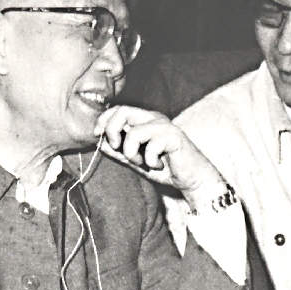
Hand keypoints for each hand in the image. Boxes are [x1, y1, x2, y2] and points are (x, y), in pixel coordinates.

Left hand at [95, 106, 226, 204]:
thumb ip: (120, 151)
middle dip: (111, 130)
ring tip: (143, 163)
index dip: (104, 120)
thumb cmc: (166, 169)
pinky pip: (150, 148)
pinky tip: (160, 165)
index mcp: (145, 120)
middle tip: (116, 148)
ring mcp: (165, 126)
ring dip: (132, 154)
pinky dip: (150, 162)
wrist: (192, 180)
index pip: (119, 109)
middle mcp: (154, 118)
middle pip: (123, 111)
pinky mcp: (174, 137)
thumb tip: (101, 142)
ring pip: (133, 133)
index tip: (98, 136)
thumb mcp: (137, 160)